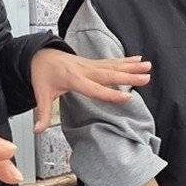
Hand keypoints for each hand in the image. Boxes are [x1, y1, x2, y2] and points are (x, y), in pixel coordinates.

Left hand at [30, 49, 150, 132]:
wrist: (39, 55)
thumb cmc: (42, 75)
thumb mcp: (41, 94)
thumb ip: (42, 113)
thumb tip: (37, 130)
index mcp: (73, 80)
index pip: (95, 89)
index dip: (111, 94)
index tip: (127, 97)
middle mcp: (85, 70)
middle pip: (110, 75)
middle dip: (129, 77)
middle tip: (146, 78)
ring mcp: (90, 65)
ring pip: (114, 66)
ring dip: (132, 67)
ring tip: (148, 67)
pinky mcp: (92, 63)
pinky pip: (112, 62)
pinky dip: (126, 60)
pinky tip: (138, 59)